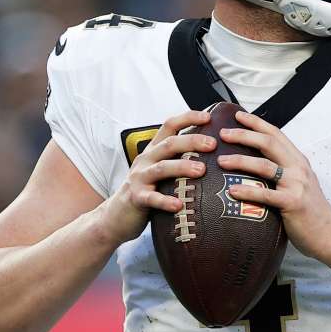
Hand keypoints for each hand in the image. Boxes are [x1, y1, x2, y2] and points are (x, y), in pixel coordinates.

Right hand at [101, 110, 217, 242]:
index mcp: (154, 150)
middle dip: (191, 141)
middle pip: (169, 144)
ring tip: (202, 170)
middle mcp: (146, 159)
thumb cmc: (147, 190)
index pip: (169, 125)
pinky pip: (151, 198)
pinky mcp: (136, 198)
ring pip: (162, 168)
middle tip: (212, 144)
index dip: (187, 118)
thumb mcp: (160, 169)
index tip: (207, 117)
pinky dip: (165, 201)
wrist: (117, 214)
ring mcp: (140, 178)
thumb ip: (178, 159)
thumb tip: (212, 152)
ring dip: (182, 167)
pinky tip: (178, 205)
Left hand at [217, 110, 330, 261]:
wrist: (330, 235)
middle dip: (244, 135)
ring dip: (241, 161)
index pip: (276, 134)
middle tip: (223, 134)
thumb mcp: (300, 185)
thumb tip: (254, 168)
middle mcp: (298, 169)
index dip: (256, 123)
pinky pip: (266, 195)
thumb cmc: (310, 212)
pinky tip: (232, 191)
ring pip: (265, 166)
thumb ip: (283, 173)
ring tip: (221, 161)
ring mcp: (296, 185)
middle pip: (268, 143)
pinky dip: (248, 191)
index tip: (238, 115)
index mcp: (298, 161)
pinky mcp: (293, 203)